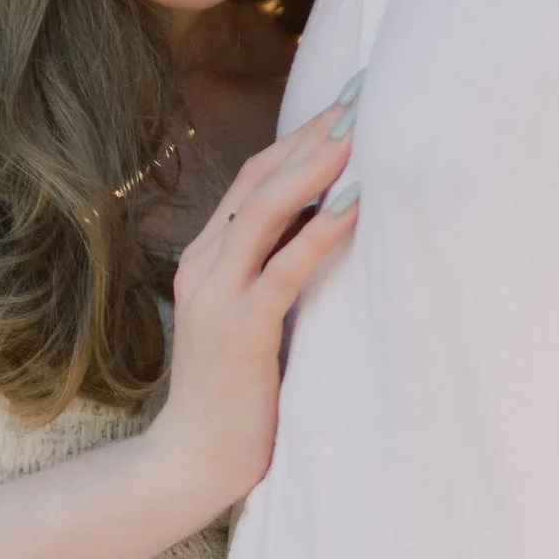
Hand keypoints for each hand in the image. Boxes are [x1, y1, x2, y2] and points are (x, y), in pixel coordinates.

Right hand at [147, 106, 357, 520]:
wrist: (191, 464)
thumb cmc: (238, 394)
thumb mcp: (256, 318)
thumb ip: (278, 273)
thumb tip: (336, 228)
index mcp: (208, 257)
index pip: (255, 177)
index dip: (302, 135)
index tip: (351, 101)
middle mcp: (205, 264)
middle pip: (260, 179)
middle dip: (315, 134)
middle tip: (367, 94)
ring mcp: (216, 296)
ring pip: (263, 211)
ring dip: (315, 168)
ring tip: (362, 132)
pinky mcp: (239, 332)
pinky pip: (282, 270)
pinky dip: (319, 234)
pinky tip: (355, 206)